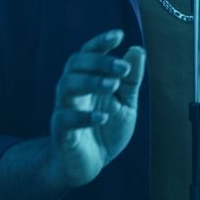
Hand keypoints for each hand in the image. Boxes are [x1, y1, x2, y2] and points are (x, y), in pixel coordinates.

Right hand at [47, 29, 145, 187]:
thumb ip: (131, 80)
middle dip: (99, 61)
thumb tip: (137, 49)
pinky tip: (102, 117)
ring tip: (113, 85)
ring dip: (90, 81)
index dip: (100, 42)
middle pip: (75, 64)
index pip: (88, 53)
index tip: (119, 34)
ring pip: (66, 86)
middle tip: (122, 68)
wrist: (89, 164)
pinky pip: (65, 119)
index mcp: (87, 79)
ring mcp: (64, 109)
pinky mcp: (61, 132)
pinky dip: (83, 116)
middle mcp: (73, 90)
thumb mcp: (125, 102)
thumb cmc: (106, 128)